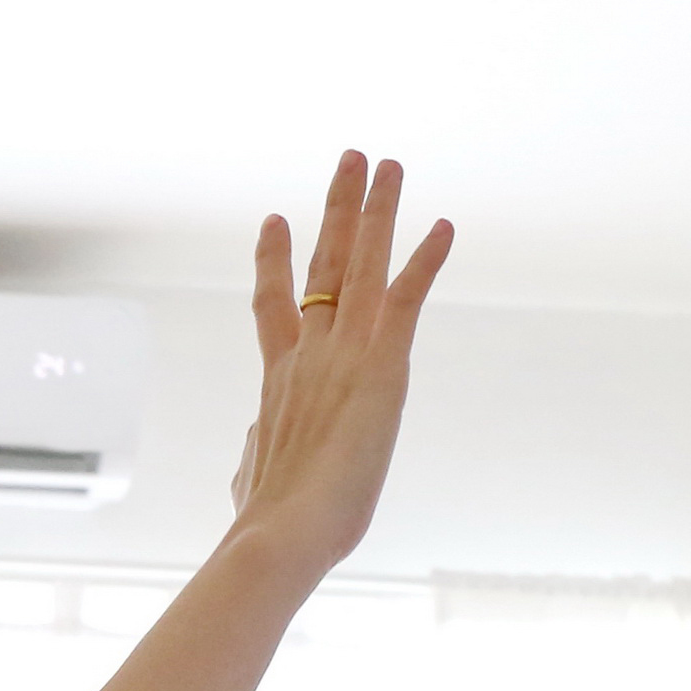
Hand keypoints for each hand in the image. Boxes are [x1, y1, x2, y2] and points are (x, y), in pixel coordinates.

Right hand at [227, 153, 451, 576]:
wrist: (282, 530)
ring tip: (386, 163)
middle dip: (337, 209)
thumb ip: (253, 456)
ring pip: (359, 264)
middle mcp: (307, 353)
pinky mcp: (381, 365)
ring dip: (377, 209)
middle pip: (322, 264)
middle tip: (350, 160)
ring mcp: (342, 353)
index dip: (273, 261)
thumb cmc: (267, 524)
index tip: (276, 220)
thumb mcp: (251, 480)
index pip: (273, 306)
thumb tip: (246, 457)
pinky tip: (445, 225)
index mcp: (278, 381)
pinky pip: (406, 298)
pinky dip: (427, 260)